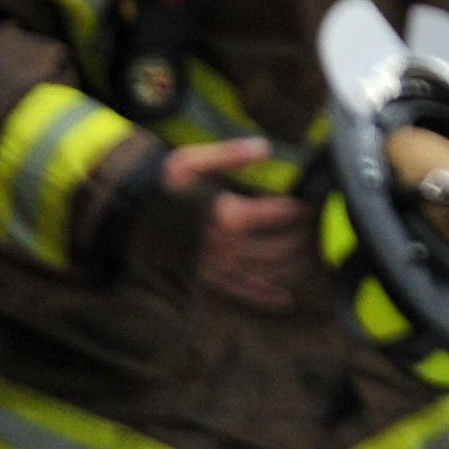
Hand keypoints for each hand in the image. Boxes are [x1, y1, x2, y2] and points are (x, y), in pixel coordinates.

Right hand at [164, 138, 305, 311]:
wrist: (128, 215)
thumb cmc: (162, 185)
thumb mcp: (190, 161)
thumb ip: (229, 155)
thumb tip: (264, 148)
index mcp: (225, 215)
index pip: (278, 214)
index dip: (301, 209)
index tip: (314, 202)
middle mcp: (225, 246)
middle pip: (279, 247)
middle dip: (305, 236)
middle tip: (320, 226)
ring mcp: (217, 266)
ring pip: (268, 272)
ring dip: (296, 266)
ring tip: (315, 253)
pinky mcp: (208, 278)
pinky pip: (241, 292)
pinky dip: (265, 297)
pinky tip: (286, 300)